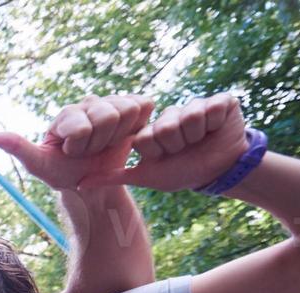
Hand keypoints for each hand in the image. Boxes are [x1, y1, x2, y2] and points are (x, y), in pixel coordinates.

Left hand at [0, 94, 154, 190]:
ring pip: (126, 109)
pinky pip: (144, 107)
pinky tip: (125, 137)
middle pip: (106, 114)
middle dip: (100, 141)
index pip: (82, 125)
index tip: (73, 153)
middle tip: (91, 150)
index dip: (81, 144)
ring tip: (106, 144)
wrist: (93, 182)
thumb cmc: (63, 174)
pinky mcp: (135, 106)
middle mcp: (87, 103)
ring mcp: (111, 103)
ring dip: (119, 135)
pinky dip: (138, 126)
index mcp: (65, 115)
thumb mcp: (39, 165)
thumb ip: (18, 148)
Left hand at [80, 93, 248, 191]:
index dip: (156, 151)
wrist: (220, 171)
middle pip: (165, 128)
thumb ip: (113, 176)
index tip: (165, 156)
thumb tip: (79, 184)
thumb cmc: (182, 172)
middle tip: (184, 149)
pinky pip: (211, 108)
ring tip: (200, 139)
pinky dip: (214, 123)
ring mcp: (194, 106)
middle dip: (176, 145)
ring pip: (188, 118)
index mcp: (151, 130)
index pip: (144, 137)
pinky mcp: (219, 101)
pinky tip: (215, 129)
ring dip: (196, 136)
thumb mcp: (146, 176)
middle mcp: (170, 115)